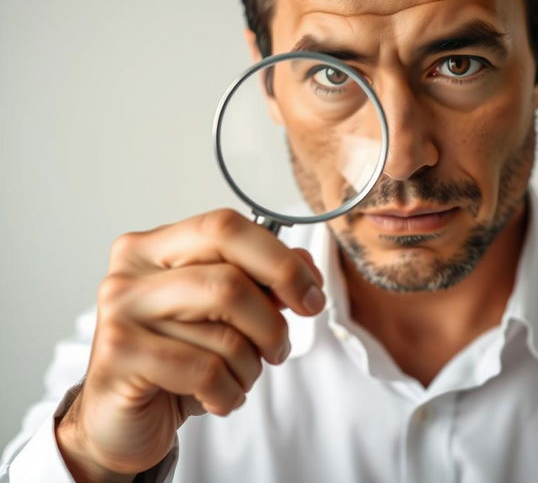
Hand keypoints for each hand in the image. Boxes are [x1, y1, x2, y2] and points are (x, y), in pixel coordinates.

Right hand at [55, 209, 324, 478]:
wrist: (118, 417)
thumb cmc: (175, 356)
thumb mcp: (221, 313)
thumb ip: (261, 280)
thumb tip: (305, 264)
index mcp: (155, 245)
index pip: (226, 228)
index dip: (279, 260)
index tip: (311, 294)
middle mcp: (132, 270)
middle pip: (230, 279)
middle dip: (271, 322)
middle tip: (279, 348)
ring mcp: (120, 311)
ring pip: (223, 332)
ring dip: (250, 365)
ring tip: (239, 377)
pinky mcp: (118, 356)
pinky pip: (206, 370)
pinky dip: (229, 391)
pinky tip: (220, 397)